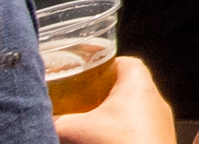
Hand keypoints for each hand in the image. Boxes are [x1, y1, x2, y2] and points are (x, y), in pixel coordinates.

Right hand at [55, 50, 176, 143]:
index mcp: (138, 84)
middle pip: (128, 87)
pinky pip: (140, 130)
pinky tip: (105, 143)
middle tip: (79, 103)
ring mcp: (161, 122)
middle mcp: (155, 99)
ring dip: (112, 117)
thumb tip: (37, 121)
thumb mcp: (75, 130)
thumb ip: (56, 121)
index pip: (125, 62)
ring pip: (134, 111)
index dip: (104, 65)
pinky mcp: (161, 140)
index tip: (84, 74)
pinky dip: (121, 133)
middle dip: (103, 95)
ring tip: (88, 127)